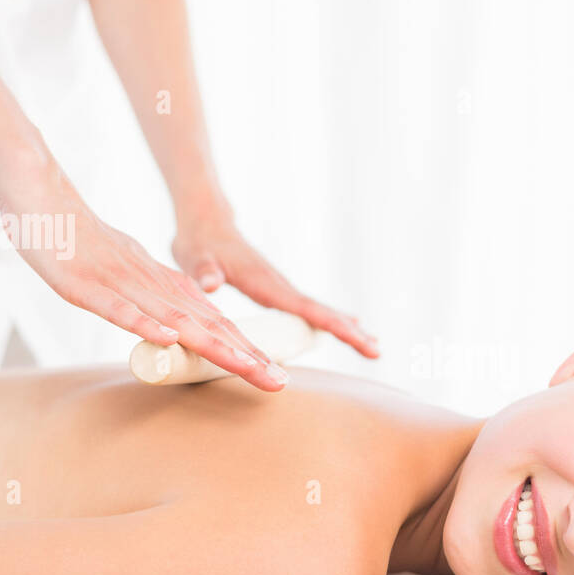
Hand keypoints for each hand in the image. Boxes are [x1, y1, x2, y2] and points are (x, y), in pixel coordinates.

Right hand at [1, 168, 290, 390]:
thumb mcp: (132, 275)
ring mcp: (122, 285)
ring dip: (212, 345)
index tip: (276, 376)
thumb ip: (159, 300)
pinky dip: (144, 324)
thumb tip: (181, 330)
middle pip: (207, 325)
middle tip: (279, 381)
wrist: (43, 197)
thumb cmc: (85, 241)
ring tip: (245, 367)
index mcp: (166, 286)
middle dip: (245, 356)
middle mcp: (153, 286)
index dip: (247, 350)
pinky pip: (118, 307)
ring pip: (174, 320)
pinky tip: (168, 340)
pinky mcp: (87, 285)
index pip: (216, 323)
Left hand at [171, 214, 380, 359]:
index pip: (307, 307)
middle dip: (350, 332)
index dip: (333, 323)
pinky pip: (309, 308)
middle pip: (322, 312)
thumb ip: (205, 271)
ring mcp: (281, 287)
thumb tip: (212, 284)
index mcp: (266, 283)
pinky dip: (329, 320)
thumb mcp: (196, 258)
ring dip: (346, 328)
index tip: (360, 335)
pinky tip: (344, 326)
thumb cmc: (198, 242)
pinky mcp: (276, 289)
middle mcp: (280, 285)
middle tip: (377, 352)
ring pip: (319, 311)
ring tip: (372, 345)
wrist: (205, 222)